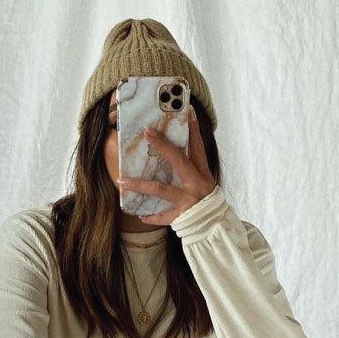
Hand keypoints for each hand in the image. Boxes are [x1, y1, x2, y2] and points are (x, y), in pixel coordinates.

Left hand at [115, 104, 215, 225]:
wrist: (216, 224)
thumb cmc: (207, 201)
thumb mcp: (205, 182)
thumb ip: (193, 168)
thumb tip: (175, 150)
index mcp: (203, 173)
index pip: (198, 148)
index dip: (193, 131)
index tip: (187, 113)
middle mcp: (196, 184)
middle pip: (178, 161)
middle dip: (163, 146)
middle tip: (147, 133)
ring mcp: (188, 200)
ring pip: (161, 189)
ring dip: (140, 185)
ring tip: (122, 181)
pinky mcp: (182, 216)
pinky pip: (163, 216)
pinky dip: (151, 216)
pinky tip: (140, 216)